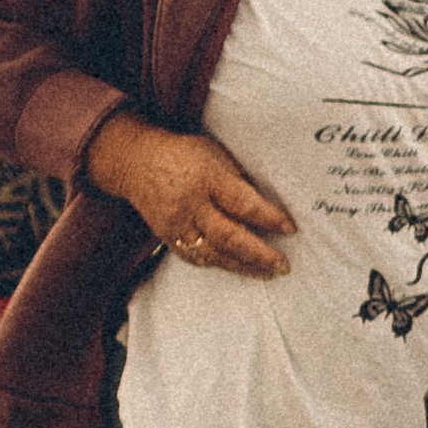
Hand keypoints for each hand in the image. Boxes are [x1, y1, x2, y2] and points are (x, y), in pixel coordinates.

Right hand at [84, 114, 291, 277]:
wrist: (137, 161)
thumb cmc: (186, 154)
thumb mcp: (216, 155)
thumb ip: (239, 180)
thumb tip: (270, 207)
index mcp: (205, 177)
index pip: (242, 203)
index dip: (268, 218)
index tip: (290, 228)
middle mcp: (189, 204)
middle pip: (227, 236)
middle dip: (259, 254)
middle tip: (284, 265)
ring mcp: (175, 224)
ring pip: (212, 254)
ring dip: (243, 267)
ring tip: (268, 273)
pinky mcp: (167, 237)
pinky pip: (196, 258)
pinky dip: (220, 265)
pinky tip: (240, 268)